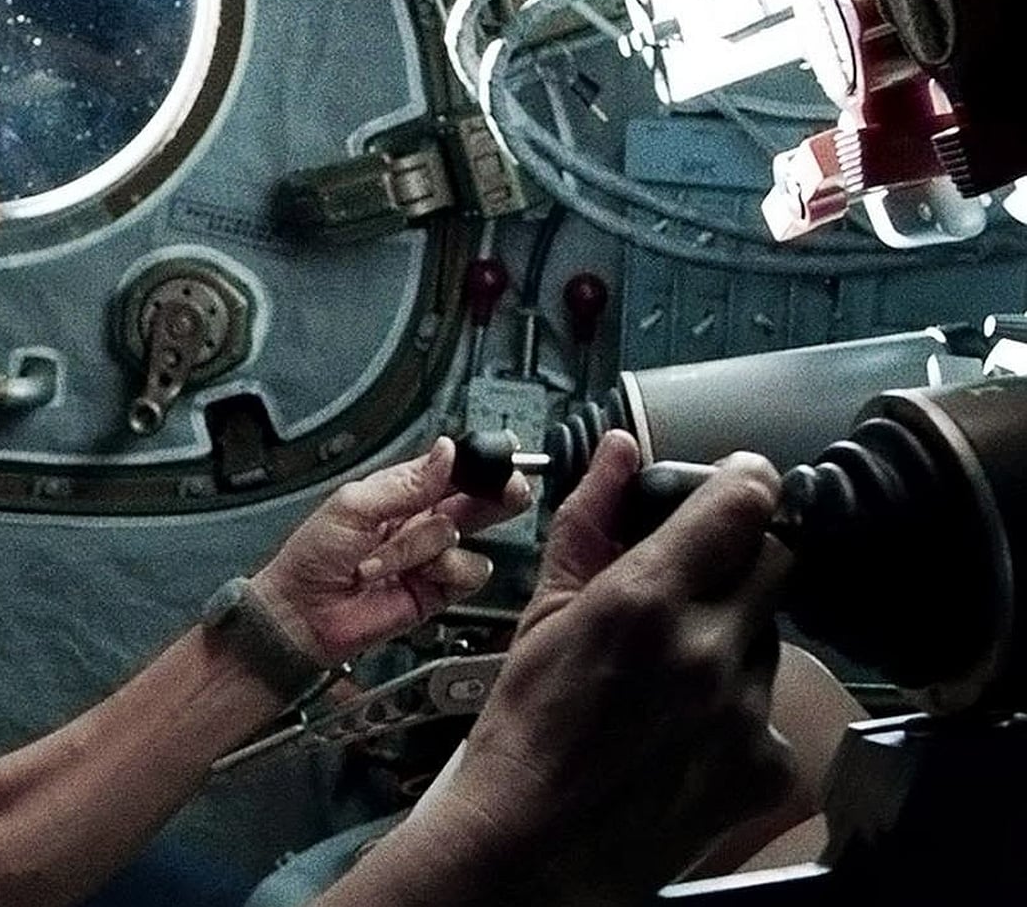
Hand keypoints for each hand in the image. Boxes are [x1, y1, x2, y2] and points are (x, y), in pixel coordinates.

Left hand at [251, 436, 529, 664]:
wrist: (304, 615)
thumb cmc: (313, 558)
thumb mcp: (353, 506)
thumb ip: (406, 482)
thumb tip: (446, 452)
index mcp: (398, 491)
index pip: (448, 469)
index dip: (475, 462)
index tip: (498, 458)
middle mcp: (418, 521)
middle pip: (473, 499)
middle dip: (493, 492)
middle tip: (510, 489)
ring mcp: (429, 555)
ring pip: (460, 534)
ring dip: (424, 544)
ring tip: (388, 557)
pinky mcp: (438, 589)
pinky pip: (468, 571)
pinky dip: (445, 571)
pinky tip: (418, 575)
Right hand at [413, 430, 795, 904]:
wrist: (534, 846)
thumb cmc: (524, 731)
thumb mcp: (542, 615)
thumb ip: (588, 524)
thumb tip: (615, 454)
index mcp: (645, 598)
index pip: (745, 501)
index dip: (745, 484)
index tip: (737, 486)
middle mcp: (707, 648)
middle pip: (776, 561)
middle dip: (739, 563)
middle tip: (690, 594)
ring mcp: (744, 709)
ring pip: (769, 638)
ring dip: (732, 643)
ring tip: (670, 682)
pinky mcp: (766, 763)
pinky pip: (771, 711)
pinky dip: (737, 714)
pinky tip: (686, 733)